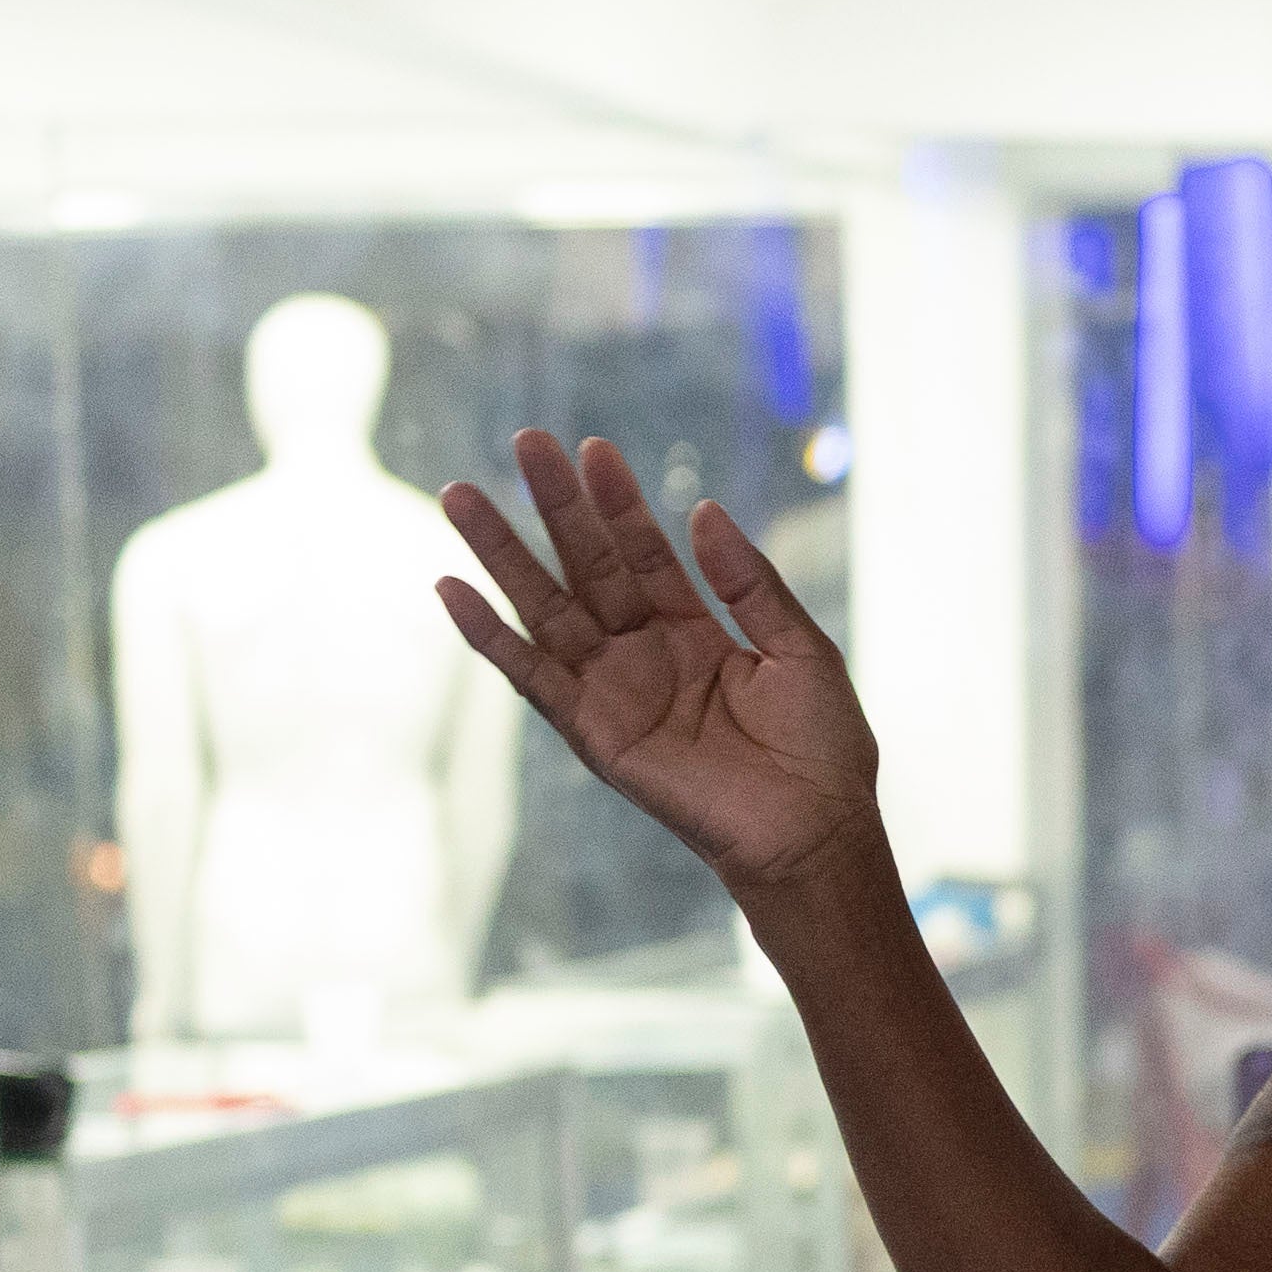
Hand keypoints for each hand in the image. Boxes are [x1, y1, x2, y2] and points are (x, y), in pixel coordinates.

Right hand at [433, 431, 881, 899]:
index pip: (646, 551)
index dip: (619, 502)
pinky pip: (532, 677)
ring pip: (545, 608)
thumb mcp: (798, 649)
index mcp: (696, 630)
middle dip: (556, 505)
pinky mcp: (593, 732)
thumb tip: (704, 510)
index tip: (593, 448)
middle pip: (587, 566)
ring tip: (459, 495)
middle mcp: (645, 653)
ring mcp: (614, 690)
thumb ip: (749, 583)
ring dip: (502, 554)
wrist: (814, 832)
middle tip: (526, 439)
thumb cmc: (820, 749)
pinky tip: (452, 590)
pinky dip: (490, 637)